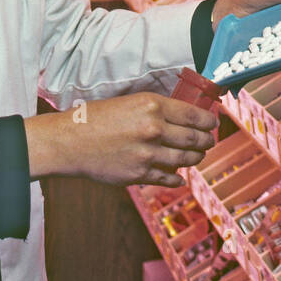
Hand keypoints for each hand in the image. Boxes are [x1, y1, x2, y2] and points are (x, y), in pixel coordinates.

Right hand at [25, 92, 217, 187]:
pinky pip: (168, 178)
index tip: (212, 124)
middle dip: (206, 142)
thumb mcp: (127, 102)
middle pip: (194, 139)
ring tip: (197, 156)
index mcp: (152, 105)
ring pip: (185, 159)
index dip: (208, 122)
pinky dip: (177, 178)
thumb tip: (179, 117)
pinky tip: (179, 176)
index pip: (193, 115)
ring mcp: (148, 154)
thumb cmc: (94, 118)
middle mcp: (153, 129)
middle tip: (209, 142)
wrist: (69, 141)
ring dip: (195, 158)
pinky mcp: (139, 174)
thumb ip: (153, 109)